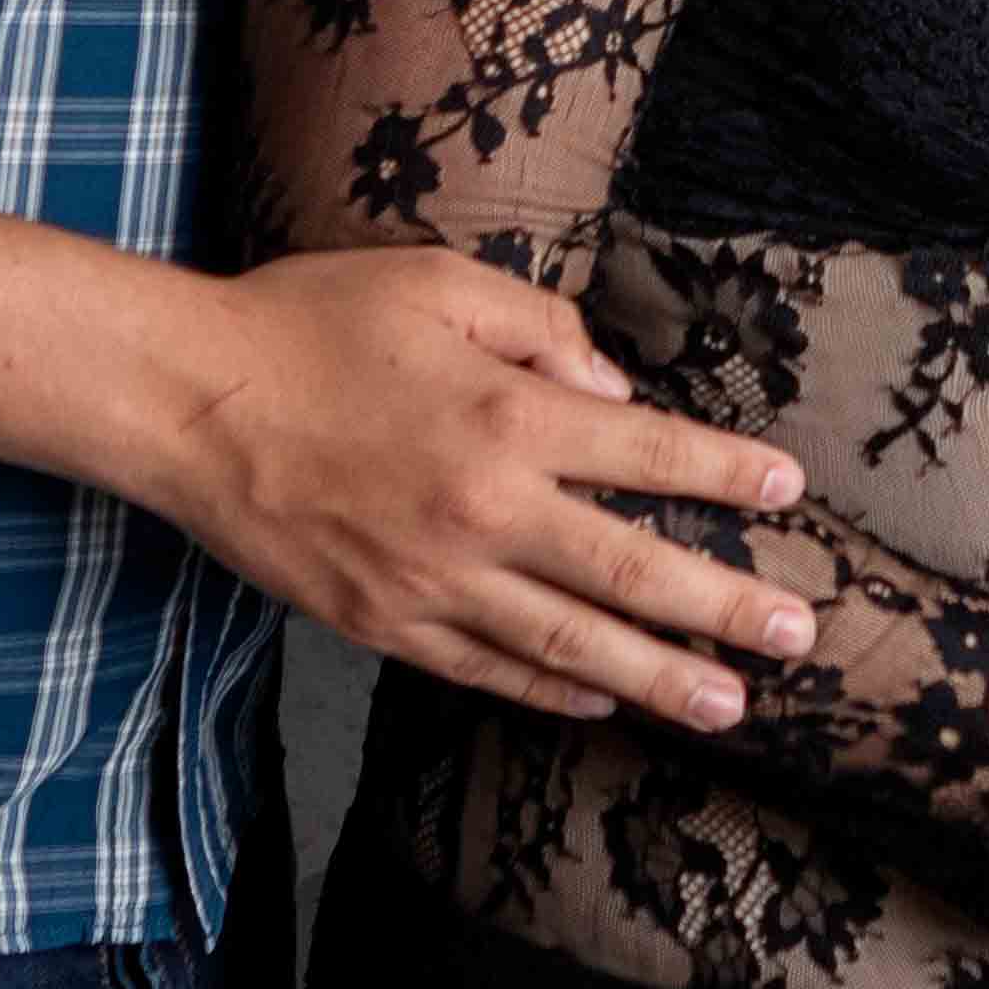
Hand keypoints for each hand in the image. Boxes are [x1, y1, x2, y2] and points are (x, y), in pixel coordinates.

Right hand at [118, 245, 819, 731]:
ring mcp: (433, 581)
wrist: (188, 401)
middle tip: (800, 638)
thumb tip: (614, 391)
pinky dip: (552, 693)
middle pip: (633, 574)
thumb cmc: (313, 322)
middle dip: (726, 609)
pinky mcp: (382, 623)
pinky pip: (486, 669)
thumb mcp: (440, 282)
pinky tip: (603, 701)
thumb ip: (543, 330)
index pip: (650, 455)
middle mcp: (485, 512)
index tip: (787, 493)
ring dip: (657, 680)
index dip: (725, 476)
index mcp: (508, 419)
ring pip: (570, 647)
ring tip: (729, 705)